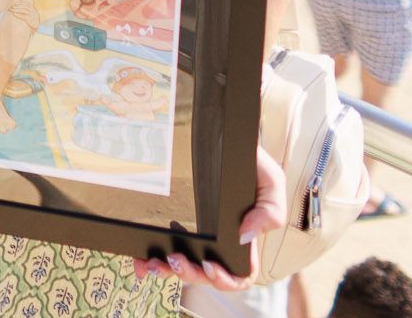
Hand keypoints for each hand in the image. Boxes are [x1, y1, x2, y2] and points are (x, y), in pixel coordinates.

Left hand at [143, 145, 283, 289]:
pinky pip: (162, 246)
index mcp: (243, 240)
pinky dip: (151, 258)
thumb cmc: (250, 161)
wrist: (224, 133)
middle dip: (190, 274)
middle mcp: (219, 241)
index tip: (209, 265)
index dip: (225, 279)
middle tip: (175, 259)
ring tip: (152, 264)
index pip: (239, 274)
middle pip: (205, 275)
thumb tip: (244, 237)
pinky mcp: (175, 220)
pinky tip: (140, 258)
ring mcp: (196, 232)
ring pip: (182, 265)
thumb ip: (270, 211)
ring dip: (167, 270)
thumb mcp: (271, 182)